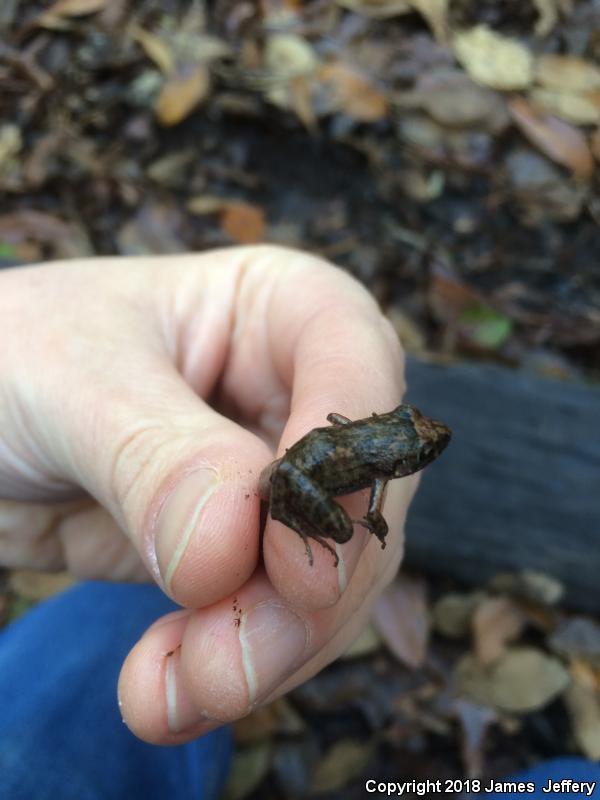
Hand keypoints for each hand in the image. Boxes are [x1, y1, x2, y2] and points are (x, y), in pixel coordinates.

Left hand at [0, 246, 414, 742]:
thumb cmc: (13, 354)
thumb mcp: (73, 382)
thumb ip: (156, 457)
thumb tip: (228, 550)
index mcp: (280, 309)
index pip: (356, 364)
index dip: (347, 465)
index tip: (296, 564)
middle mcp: (295, 395)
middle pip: (357, 494)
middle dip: (306, 594)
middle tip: (230, 666)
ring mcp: (275, 481)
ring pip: (326, 576)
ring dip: (267, 648)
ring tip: (180, 692)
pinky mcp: (241, 553)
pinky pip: (268, 617)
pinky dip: (230, 663)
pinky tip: (164, 691)